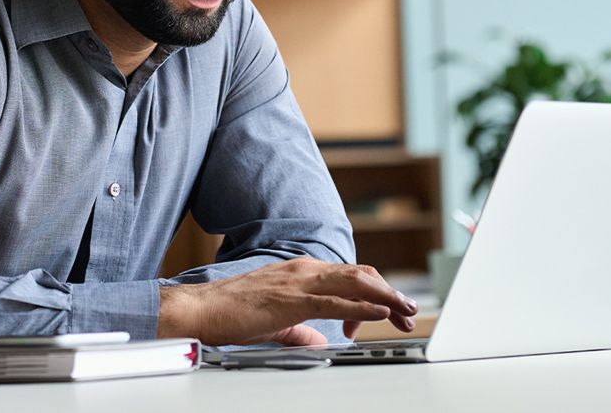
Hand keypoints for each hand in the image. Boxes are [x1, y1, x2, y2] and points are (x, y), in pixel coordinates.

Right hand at [157, 257, 417, 345]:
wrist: (201, 309)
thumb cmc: (231, 313)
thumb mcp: (276, 322)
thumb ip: (301, 330)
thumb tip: (321, 341)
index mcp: (301, 272)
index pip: (350, 277)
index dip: (375, 293)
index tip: (389, 313)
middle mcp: (304, 270)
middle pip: (360, 276)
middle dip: (390, 293)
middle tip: (409, 312)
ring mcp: (298, 282)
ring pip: (355, 283)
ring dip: (385, 297)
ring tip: (405, 310)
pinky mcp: (291, 300)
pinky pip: (335, 301)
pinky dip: (362, 306)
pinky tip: (379, 313)